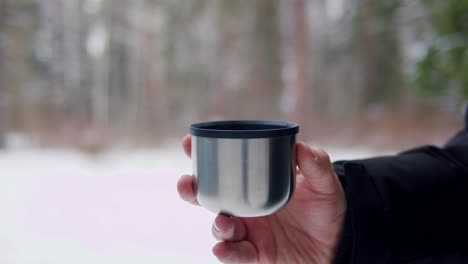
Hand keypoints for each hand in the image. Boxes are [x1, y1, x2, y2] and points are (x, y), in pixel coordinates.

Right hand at [177, 135, 345, 263]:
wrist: (337, 245)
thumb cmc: (325, 209)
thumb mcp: (325, 184)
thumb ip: (316, 164)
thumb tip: (300, 147)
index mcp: (256, 183)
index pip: (225, 167)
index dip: (203, 155)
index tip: (188, 143)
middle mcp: (246, 205)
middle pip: (210, 196)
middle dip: (192, 190)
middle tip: (187, 183)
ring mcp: (249, 230)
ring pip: (219, 225)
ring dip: (216, 224)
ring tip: (224, 221)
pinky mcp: (255, 253)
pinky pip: (235, 253)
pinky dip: (226, 252)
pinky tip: (222, 248)